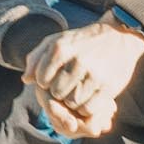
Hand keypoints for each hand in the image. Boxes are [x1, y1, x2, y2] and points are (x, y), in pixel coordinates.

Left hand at [25, 16, 143, 139]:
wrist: (118, 36)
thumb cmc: (81, 41)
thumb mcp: (56, 41)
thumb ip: (36, 58)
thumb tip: (26, 80)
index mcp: (60, 48)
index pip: (41, 79)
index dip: (45, 82)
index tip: (53, 78)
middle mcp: (77, 60)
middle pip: (56, 93)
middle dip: (59, 93)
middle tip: (67, 87)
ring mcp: (95, 74)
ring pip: (73, 102)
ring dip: (73, 101)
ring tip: (78, 92)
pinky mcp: (109, 86)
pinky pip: (89, 108)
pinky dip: (86, 108)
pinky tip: (88, 98)